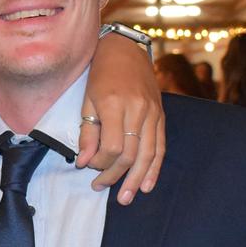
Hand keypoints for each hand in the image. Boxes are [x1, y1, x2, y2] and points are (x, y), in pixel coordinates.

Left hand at [81, 35, 165, 204]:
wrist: (126, 50)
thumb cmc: (101, 74)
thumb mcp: (87, 99)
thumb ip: (87, 132)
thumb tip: (84, 162)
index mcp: (115, 104)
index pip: (112, 147)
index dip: (101, 163)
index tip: (89, 167)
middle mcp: (138, 110)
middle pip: (130, 154)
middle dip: (115, 176)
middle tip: (100, 188)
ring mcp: (153, 113)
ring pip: (148, 154)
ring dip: (136, 179)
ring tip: (126, 197)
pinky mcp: (161, 115)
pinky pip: (160, 146)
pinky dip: (155, 168)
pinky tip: (147, 185)